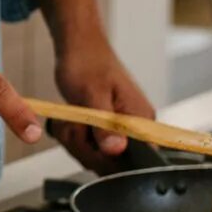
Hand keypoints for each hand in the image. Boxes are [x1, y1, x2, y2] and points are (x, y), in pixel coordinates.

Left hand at [51, 34, 154, 173]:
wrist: (78, 47)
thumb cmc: (87, 63)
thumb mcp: (92, 95)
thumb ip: (104, 125)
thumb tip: (117, 150)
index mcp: (141, 120)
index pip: (137, 161)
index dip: (109, 160)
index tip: (89, 142)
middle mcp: (136, 129)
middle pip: (112, 164)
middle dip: (84, 147)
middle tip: (73, 123)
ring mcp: (121, 131)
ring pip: (96, 157)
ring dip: (76, 140)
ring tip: (71, 117)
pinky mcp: (107, 130)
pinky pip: (90, 148)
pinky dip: (75, 137)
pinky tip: (70, 121)